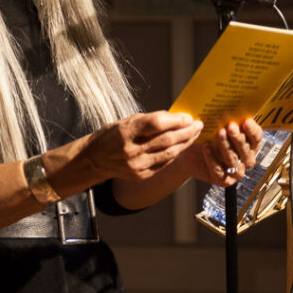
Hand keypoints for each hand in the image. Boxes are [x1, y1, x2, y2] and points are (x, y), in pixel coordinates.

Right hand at [84, 110, 204, 181]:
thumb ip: (148, 121)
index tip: (188, 117)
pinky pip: (164, 163)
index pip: (156, 124)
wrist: (94, 159)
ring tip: (195, 135)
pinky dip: (175, 154)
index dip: (176, 120)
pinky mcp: (141, 175)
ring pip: (169, 153)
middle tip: (198, 125)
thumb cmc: (110, 136)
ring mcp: (136, 165)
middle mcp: (131, 150)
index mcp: (125, 132)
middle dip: (186, 131)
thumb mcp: (125, 122)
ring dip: (185, 143)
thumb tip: (175, 118)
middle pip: (166, 139)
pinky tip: (183, 146)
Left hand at [181, 117, 262, 185]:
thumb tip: (230, 108)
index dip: (252, 130)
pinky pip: (218, 170)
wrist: (190, 153)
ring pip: (232, 159)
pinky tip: (207, 147)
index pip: (256, 138)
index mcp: (249, 145)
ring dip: (225, 146)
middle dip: (238, 138)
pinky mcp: (223, 180)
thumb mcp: (217, 126)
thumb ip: (227, 121)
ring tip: (219, 133)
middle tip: (230, 126)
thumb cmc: (207, 138)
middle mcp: (245, 159)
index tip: (246, 121)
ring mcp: (236, 172)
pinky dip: (212, 158)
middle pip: (245, 150)